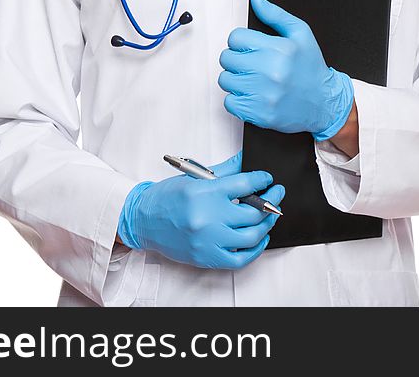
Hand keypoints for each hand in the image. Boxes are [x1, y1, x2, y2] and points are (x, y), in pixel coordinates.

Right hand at [117, 153, 284, 269]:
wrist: (142, 219)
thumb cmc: (167, 198)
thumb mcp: (195, 177)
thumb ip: (225, 171)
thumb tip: (246, 160)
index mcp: (206, 192)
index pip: (246, 184)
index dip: (262, 180)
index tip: (268, 179)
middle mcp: (209, 216)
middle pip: (254, 211)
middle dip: (272, 201)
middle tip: (277, 195)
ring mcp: (208, 239)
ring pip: (252, 235)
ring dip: (267, 224)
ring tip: (269, 215)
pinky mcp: (206, 257)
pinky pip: (240, 258)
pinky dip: (255, 249)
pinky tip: (260, 238)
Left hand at [218, 0, 353, 140]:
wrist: (324, 103)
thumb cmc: (311, 68)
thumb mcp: (301, 34)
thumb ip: (276, 15)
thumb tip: (256, 1)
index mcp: (279, 49)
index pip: (236, 38)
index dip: (241, 42)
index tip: (249, 48)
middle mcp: (271, 71)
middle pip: (227, 58)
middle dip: (236, 59)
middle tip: (250, 64)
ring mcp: (265, 94)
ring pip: (225, 80)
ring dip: (235, 79)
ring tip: (251, 79)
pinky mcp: (260, 114)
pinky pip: (230, 102)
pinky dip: (237, 99)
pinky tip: (251, 94)